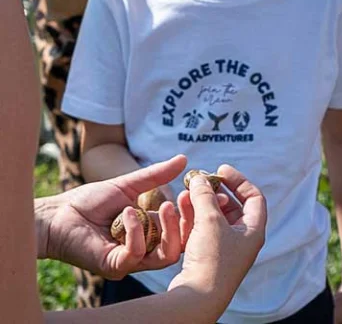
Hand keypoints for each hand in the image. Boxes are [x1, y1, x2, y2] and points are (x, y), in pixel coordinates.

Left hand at [42, 155, 188, 278]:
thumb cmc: (91, 200)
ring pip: (165, 255)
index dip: (192, 214)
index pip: (182, 230)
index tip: (197, 193)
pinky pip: (136, 254)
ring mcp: (131, 261)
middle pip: (179, 246)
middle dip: (186, 222)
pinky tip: (126, 213)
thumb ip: (157, 175)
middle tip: (182, 199)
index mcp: (151, 232)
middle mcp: (144, 250)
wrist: (60, 213)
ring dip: (168, 228)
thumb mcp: (130, 184)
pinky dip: (136, 231)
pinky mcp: (115, 266)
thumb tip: (183, 159)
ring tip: (165, 205)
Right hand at [168, 164, 266, 303]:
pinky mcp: (207, 258)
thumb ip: (205, 195)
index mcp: (253, 230)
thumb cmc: (212, 260)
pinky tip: (180, 209)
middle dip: (214, 192)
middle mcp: (242, 240)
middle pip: (232, 206)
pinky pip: (202, 231)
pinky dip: (193, 219)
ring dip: (201, 203)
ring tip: (186, 192)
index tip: (221, 170)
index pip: (254, 197)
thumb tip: (200, 178)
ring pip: (214, 218)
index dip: (238, 180)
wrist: (196, 299)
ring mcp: (225, 250)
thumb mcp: (210, 220)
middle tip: (200, 181)